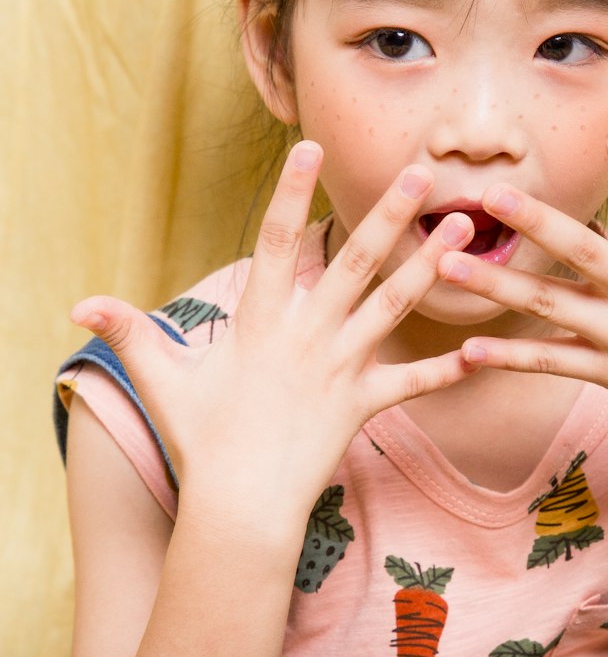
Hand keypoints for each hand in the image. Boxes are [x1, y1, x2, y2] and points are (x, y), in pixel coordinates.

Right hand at [70, 143, 475, 522]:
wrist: (240, 507)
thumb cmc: (201, 441)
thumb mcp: (162, 381)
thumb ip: (131, 334)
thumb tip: (81, 304)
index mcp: (260, 321)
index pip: (275, 241)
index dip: (291, 193)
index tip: (311, 149)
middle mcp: (306, 336)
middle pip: (352, 263)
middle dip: (387, 215)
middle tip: (421, 174)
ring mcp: (339, 369)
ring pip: (391, 307)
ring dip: (427, 267)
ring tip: (464, 232)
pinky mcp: (362, 406)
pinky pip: (409, 384)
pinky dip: (443, 369)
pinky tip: (478, 351)